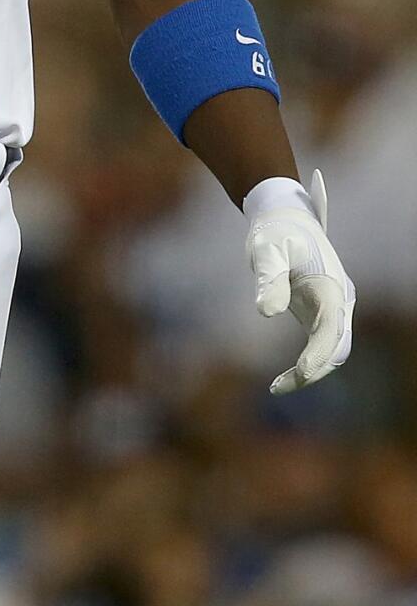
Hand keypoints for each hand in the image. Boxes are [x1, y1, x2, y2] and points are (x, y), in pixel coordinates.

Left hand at [246, 170, 354, 394]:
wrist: (286, 218)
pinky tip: (283, 377)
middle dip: (314, 370)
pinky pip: (322, 346)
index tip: (301, 371)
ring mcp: (334, 308)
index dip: (318, 352)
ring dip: (311, 371)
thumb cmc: (275, 232)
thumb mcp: (267, 249)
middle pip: (337, 347)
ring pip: (333, 351)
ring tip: (276, 387)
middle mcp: (339, 300)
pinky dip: (308, 364)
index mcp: (330, 286)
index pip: (331, 328)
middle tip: (278, 387)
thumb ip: (268, 278)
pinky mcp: (322, 313)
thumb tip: (266, 312)